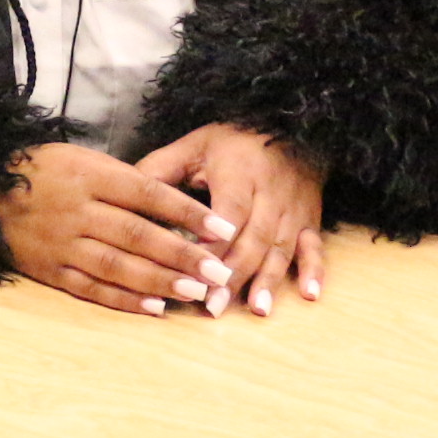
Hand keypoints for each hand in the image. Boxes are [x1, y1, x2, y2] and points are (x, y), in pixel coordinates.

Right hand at [0, 141, 233, 315]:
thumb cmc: (44, 171)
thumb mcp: (83, 159)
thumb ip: (125, 181)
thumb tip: (176, 208)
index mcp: (89, 175)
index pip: (147, 193)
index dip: (187, 212)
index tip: (222, 228)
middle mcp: (76, 210)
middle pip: (137, 235)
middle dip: (182, 255)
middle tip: (219, 271)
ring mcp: (61, 243)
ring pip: (117, 265)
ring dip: (159, 281)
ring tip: (196, 292)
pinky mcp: (50, 270)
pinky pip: (91, 288)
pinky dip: (124, 299)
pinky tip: (155, 307)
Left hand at [136, 123, 322, 315]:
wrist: (290, 127)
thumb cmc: (233, 141)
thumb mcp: (194, 146)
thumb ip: (159, 170)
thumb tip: (123, 197)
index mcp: (239, 173)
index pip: (227, 213)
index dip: (213, 243)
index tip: (193, 270)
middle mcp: (270, 193)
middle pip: (253, 239)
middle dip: (234, 274)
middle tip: (213, 306)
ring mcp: (293, 209)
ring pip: (281, 249)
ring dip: (269, 281)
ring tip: (256, 310)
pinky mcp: (309, 220)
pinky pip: (314, 247)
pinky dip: (314, 271)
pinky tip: (309, 296)